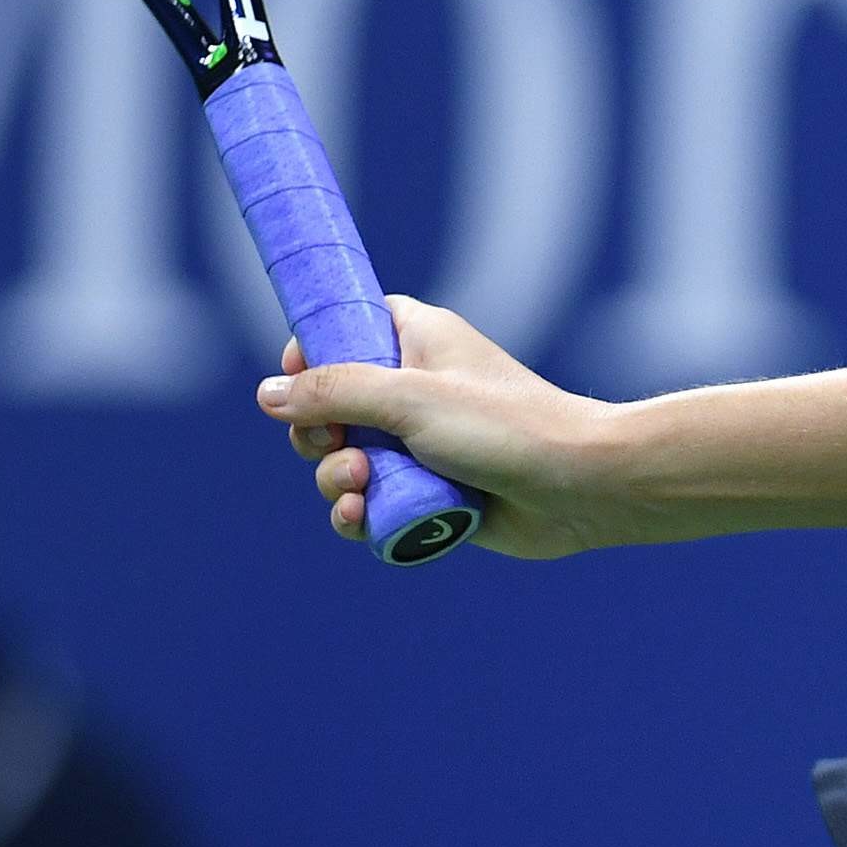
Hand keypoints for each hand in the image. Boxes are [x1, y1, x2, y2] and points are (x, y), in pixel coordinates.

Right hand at [259, 296, 615, 558]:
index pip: (344, 327)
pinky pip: (371, 504)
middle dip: (316, 435)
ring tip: (361, 488)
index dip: (311, 353)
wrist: (580, 487)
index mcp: (416, 339)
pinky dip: (358, 514)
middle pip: (328, 406)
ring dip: (335, 480)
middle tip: (336, 448)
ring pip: (343, 462)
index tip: (298, 380)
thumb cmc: (506, 427)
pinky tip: (361, 519)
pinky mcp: (429, 493)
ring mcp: (421, 445)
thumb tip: (266, 394)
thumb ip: (334, 393)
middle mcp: (416, 389)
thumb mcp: (408, 398)